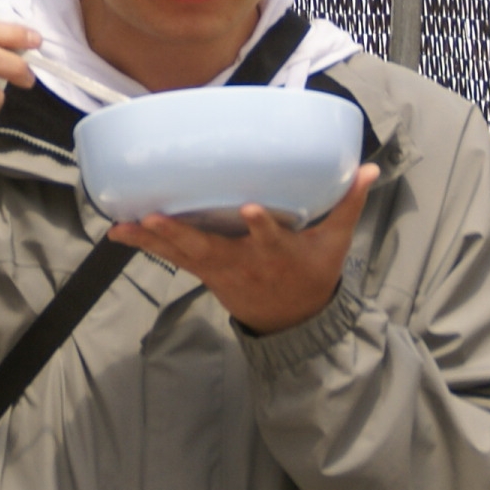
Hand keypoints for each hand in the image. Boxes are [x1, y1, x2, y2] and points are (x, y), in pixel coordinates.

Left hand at [109, 164, 380, 334]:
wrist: (293, 321)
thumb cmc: (314, 274)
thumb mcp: (336, 244)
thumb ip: (348, 204)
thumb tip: (371, 168)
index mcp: (278, 255)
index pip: (270, 240)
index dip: (261, 227)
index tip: (251, 210)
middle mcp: (243, 264)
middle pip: (209, 251)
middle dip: (181, 236)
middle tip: (154, 219)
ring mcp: (219, 271)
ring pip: (182, 257)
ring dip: (153, 242)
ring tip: (124, 227)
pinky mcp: (203, 273)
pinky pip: (172, 260)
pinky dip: (146, 246)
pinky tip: (119, 233)